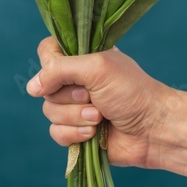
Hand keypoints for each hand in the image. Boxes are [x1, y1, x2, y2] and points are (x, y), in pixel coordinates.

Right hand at [26, 35, 171, 168]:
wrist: (155, 130)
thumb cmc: (131, 92)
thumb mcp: (95, 68)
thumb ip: (58, 70)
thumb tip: (31, 88)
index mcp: (80, 58)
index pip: (47, 51)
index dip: (50, 64)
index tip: (67, 72)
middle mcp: (74, 81)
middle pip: (45, 86)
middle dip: (70, 96)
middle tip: (94, 96)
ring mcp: (73, 107)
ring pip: (49, 111)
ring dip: (76, 116)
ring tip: (100, 117)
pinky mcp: (75, 131)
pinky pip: (55, 133)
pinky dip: (74, 134)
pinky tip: (93, 134)